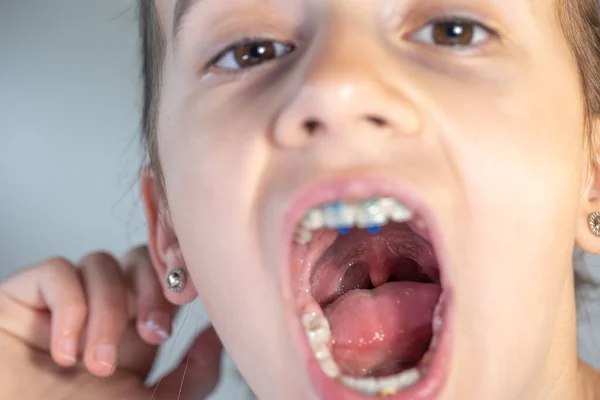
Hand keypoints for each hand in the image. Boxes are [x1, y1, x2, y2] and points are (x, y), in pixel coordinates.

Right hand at [0, 247, 222, 398]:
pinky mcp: (22, 300)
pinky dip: (68, 308)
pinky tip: (63, 352)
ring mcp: (60, 306)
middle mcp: (98, 315)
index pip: (163, 283)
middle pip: (138, 260)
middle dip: (152, 288)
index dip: (179, 281)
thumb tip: (216, 335)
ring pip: (101, 263)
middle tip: (154, 331)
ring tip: (96, 364)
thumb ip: (190, 378)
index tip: (191, 301)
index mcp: (130, 338)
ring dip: (108, 312)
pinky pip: (56, 271)